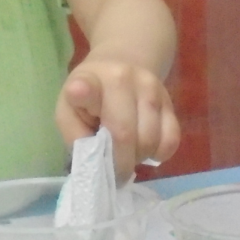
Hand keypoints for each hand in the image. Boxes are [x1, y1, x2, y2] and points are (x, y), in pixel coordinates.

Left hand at [56, 57, 179, 181]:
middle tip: (114, 171)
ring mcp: (150, 87)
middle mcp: (121, 78)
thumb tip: (99, 160)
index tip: (77, 92)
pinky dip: (158, 153)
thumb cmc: (88, 101)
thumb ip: (77, 137)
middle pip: (124, 133)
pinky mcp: (170, 100)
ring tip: (127, 153)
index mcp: (88, 81)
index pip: (86, 85)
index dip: (83, 92)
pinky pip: (170, 140)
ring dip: (138, 157)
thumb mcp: (69, 115)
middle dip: (119, 163)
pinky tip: (146, 148)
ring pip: (150, 140)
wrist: (119, 68)